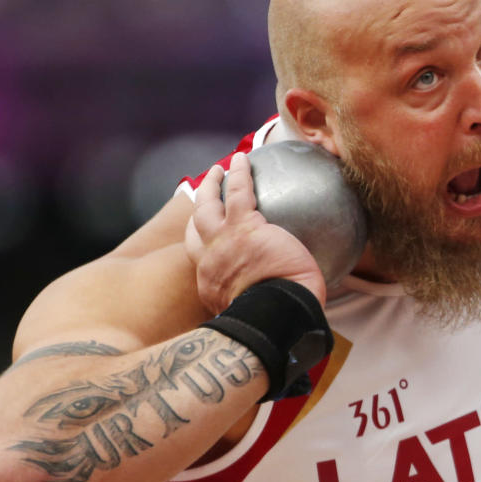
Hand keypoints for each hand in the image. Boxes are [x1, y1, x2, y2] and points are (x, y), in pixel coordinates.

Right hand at [185, 152, 325, 314]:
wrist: (277, 316)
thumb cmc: (278, 322)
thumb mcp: (259, 316)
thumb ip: (262, 303)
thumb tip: (285, 305)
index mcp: (214, 287)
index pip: (203, 263)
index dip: (203, 248)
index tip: (208, 241)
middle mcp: (210, 263)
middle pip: (194, 231)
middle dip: (197, 212)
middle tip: (202, 198)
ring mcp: (222, 242)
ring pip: (206, 206)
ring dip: (210, 186)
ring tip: (217, 170)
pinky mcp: (243, 226)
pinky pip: (238, 191)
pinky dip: (238, 174)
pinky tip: (241, 159)